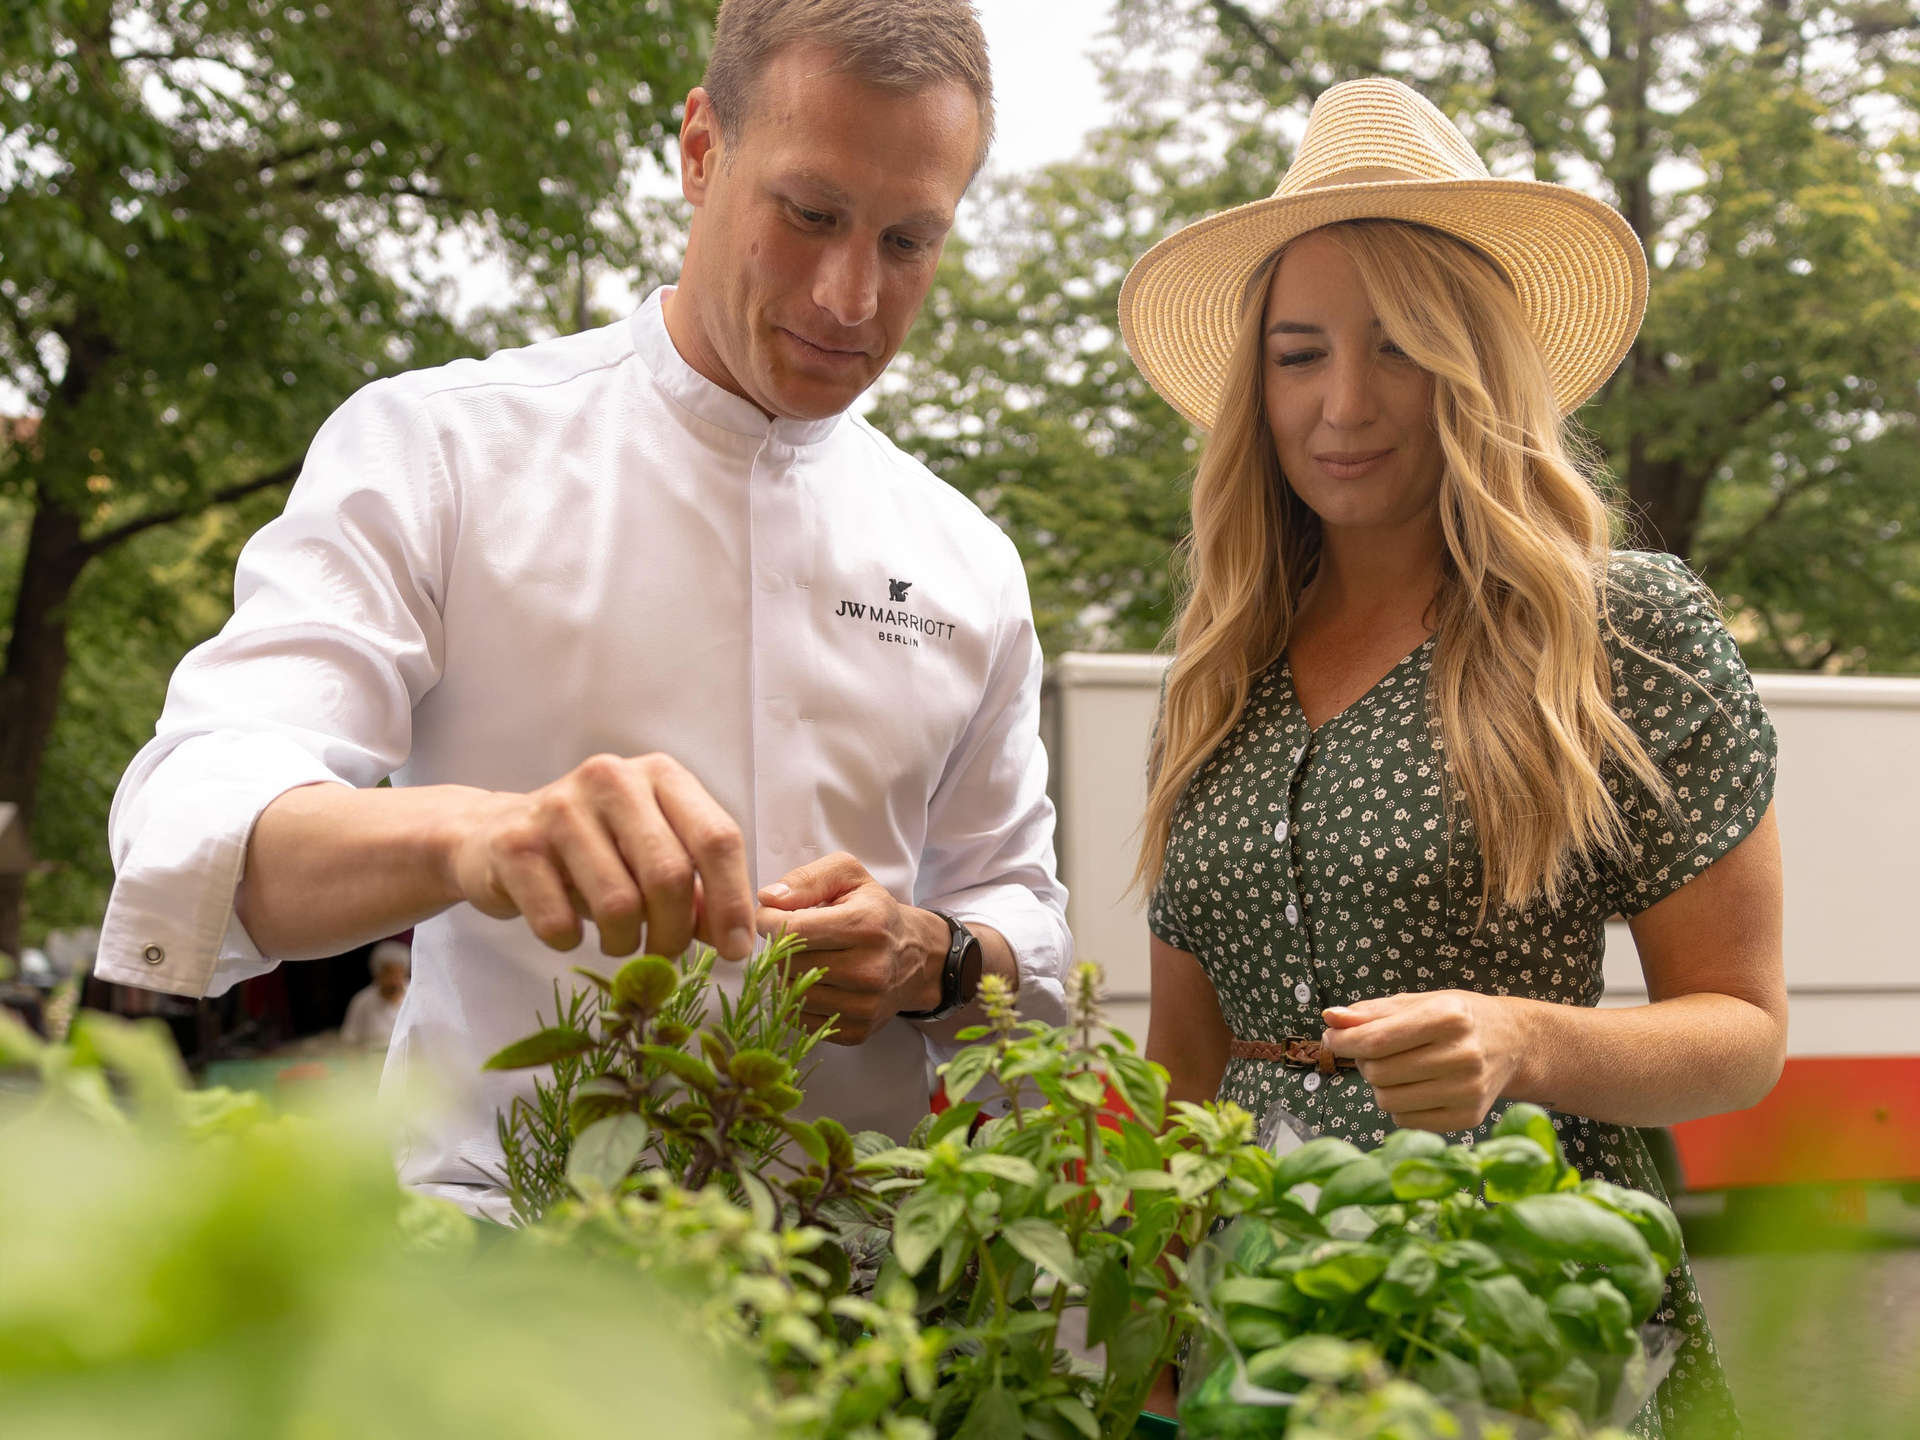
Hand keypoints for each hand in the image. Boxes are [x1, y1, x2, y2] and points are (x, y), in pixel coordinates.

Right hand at [447, 753, 754, 960]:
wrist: (492, 835)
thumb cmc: (592, 849)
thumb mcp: (652, 857)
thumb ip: (698, 891)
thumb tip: (735, 940)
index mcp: (661, 774)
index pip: (717, 837)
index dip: (733, 901)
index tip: (736, 951)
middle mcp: (613, 779)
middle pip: (670, 874)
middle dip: (674, 933)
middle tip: (665, 955)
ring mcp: (560, 807)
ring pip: (619, 904)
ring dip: (624, 943)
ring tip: (618, 941)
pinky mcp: (515, 845)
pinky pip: (560, 922)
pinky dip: (571, 942)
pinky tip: (568, 928)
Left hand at [755, 852, 945, 1044]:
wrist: (915, 956)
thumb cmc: (874, 911)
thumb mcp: (848, 876)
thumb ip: (807, 879)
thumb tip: (768, 899)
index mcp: (867, 924)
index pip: (794, 929)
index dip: (769, 921)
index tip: (771, 916)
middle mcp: (870, 969)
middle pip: (789, 963)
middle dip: (780, 948)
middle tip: (794, 938)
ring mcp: (865, 1005)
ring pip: (791, 993)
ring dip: (787, 975)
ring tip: (805, 959)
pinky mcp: (857, 1031)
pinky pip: (800, 1020)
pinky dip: (797, 1001)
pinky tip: (813, 983)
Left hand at [1321, 989, 1529, 1133]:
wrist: (1513, 1043)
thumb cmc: (1457, 1018)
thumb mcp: (1417, 1002)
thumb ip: (1371, 1012)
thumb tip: (1330, 1018)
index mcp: (1448, 1017)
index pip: (1377, 1039)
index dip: (1343, 1041)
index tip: (1331, 1038)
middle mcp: (1463, 1055)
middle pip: (1378, 1073)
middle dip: (1364, 1061)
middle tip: (1376, 1051)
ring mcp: (1468, 1091)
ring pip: (1387, 1101)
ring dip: (1380, 1086)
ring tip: (1397, 1069)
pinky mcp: (1468, 1118)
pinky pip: (1405, 1121)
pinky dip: (1399, 1106)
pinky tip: (1416, 1087)